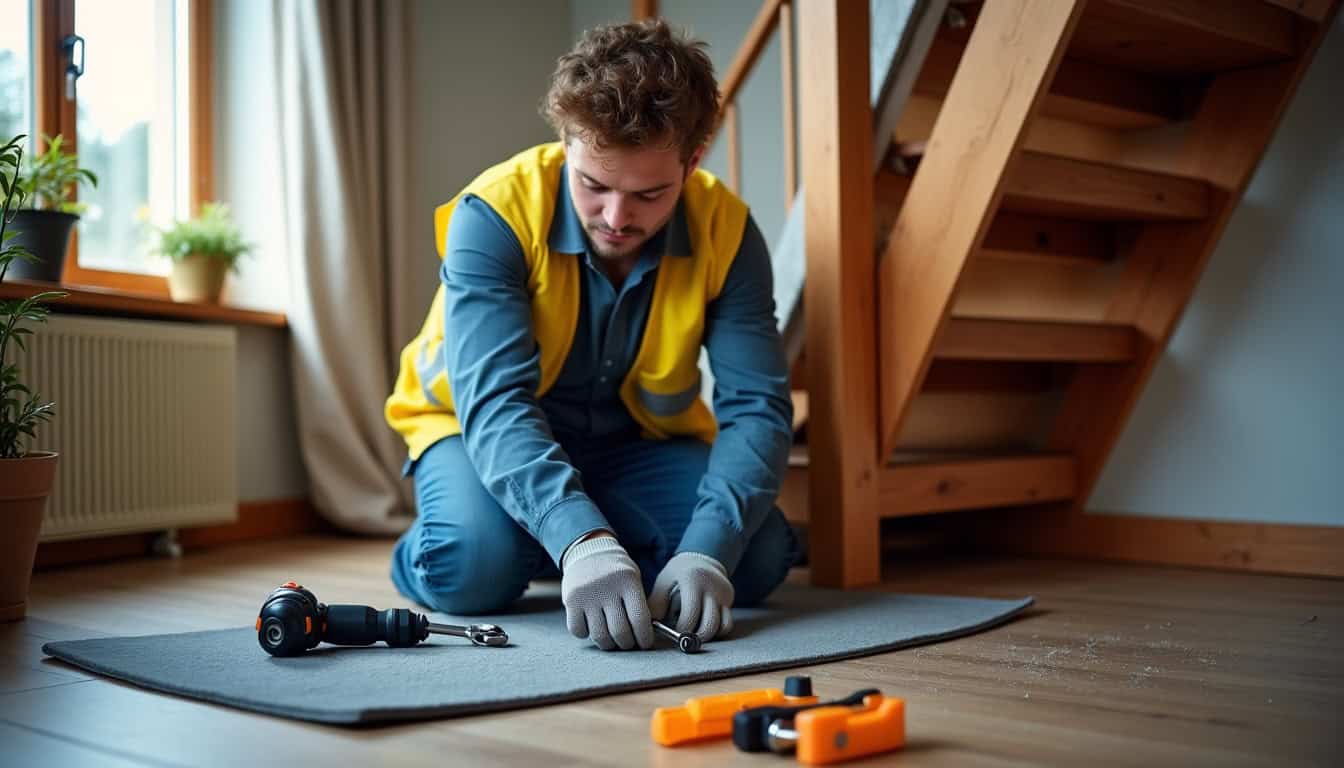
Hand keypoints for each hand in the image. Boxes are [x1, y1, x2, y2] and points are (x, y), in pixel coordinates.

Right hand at [560, 534, 654, 650]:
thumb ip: (639, 604)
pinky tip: (592, 627)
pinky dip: (586, 634)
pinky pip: (578, 631)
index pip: (640, 619)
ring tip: (611, 640)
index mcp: (628, 582)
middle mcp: (607, 588)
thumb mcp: (633, 579)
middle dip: (626, 644)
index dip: (644, 637)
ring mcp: (587, 595)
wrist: (588, 552)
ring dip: (608, 644)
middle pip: (620, 632)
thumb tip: (645, 636)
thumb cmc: (616, 572)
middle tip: (628, 643)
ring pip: (599, 635)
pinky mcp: (571, 601)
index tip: (645, 644)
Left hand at [647, 552, 733, 641]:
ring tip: (694, 631)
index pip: (690, 614)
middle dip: (695, 637)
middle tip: (685, 637)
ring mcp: (723, 594)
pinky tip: (705, 627)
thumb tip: (650, 626)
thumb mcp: (663, 581)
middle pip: (709, 625)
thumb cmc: (677, 574)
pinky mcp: (729, 600)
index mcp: (692, 580)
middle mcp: (711, 587)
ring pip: (722, 626)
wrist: (702, 558)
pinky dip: (718, 631)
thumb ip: (657, 603)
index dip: (682, 629)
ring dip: (707, 635)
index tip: (674, 631)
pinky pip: (727, 623)